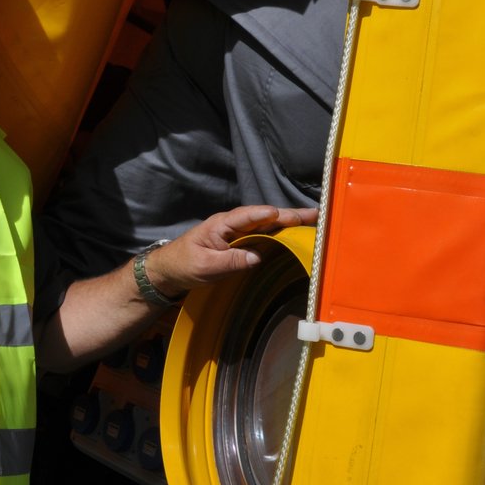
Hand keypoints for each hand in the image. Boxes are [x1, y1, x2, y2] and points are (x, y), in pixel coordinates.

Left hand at [144, 205, 317, 298]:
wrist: (168, 270)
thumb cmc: (183, 264)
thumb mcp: (205, 266)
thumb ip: (231, 261)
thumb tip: (258, 257)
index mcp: (223, 224)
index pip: (248, 216)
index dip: (267, 215)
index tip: (283, 215)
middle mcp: (234, 225)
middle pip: (265, 217)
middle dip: (290, 215)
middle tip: (316, 214)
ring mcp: (238, 233)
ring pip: (268, 225)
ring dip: (290, 223)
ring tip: (315, 222)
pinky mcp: (240, 243)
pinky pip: (264, 236)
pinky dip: (281, 234)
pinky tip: (296, 236)